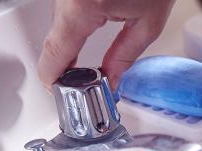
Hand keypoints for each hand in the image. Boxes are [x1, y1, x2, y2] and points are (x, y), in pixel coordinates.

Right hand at [38, 0, 173, 89]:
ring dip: (72, 39)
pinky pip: (65, 6)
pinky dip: (75, 20)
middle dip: (68, 63)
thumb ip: (124, 55)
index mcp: (82, 7)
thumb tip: (110, 78)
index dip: (53, 78)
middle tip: (84, 82)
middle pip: (56, 38)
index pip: (55, 53)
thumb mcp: (148, 23)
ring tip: (88, 60)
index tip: (57, 92)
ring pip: (59, 21)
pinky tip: (89, 28)